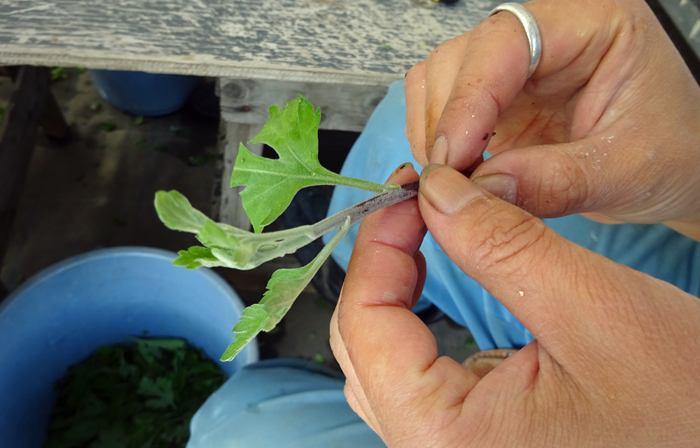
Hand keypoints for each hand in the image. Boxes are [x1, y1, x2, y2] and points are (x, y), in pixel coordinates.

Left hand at [330, 164, 699, 446]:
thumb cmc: (685, 406)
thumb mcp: (592, 307)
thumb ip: (499, 243)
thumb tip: (435, 193)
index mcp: (445, 440)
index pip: (364, 326)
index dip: (377, 244)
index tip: (407, 190)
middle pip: (364, 345)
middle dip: (385, 263)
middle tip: (418, 203)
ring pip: (388, 360)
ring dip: (400, 289)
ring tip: (429, 231)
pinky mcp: (475, 439)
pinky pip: (422, 375)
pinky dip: (424, 319)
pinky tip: (448, 279)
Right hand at [404, 0, 699, 234]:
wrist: (672, 170)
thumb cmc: (669, 154)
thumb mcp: (623, 171)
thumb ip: (552, 181)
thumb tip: (475, 192)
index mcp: (590, 24)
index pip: (506, 41)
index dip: (469, 98)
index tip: (453, 158)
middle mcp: (543, 36)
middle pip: (459, 58)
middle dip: (445, 122)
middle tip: (451, 183)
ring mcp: (514, 69)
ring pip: (438, 80)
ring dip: (433, 133)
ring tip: (456, 182)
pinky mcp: (497, 101)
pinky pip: (442, 109)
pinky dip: (436, 144)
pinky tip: (459, 175)